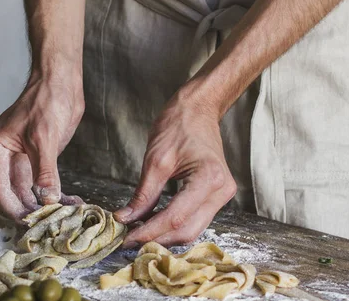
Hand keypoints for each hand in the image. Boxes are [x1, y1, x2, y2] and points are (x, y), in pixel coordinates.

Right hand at [0, 69, 84, 220]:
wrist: (61, 81)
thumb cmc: (47, 100)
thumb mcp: (45, 138)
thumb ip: (45, 170)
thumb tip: (47, 199)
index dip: (14, 210)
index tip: (33, 223)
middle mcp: (2, 158)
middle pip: (12, 196)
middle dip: (33, 210)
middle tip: (54, 223)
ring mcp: (20, 160)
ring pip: (28, 193)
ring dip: (47, 205)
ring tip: (69, 214)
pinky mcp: (37, 160)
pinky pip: (42, 184)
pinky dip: (55, 194)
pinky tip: (72, 202)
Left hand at [114, 91, 236, 246]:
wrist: (198, 109)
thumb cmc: (179, 124)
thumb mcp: (156, 159)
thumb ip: (143, 194)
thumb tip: (126, 219)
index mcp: (209, 178)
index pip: (176, 217)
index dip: (149, 231)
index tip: (126, 239)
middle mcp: (221, 190)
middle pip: (187, 230)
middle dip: (157, 238)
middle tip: (129, 241)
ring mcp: (222, 194)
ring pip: (193, 229)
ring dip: (165, 234)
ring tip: (138, 232)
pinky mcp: (216, 195)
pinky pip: (195, 219)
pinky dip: (174, 225)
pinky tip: (153, 223)